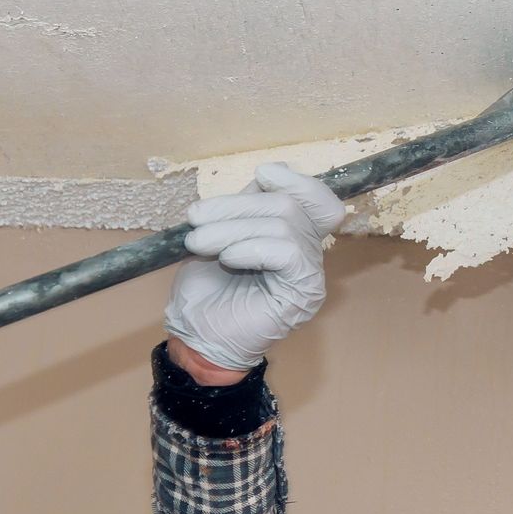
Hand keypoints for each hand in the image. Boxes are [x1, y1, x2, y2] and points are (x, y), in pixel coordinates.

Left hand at [164, 163, 345, 373]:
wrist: (196, 337)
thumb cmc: (205, 291)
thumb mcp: (219, 234)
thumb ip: (245, 207)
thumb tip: (263, 178)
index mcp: (292, 234)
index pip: (316, 198)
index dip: (295, 180)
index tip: (260, 176)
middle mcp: (308, 251)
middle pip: (290, 205)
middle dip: (238, 206)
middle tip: (196, 219)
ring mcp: (309, 272)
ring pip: (284, 225)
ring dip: (233, 229)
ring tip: (199, 244)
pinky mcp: (305, 291)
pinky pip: (290, 253)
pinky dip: (253, 248)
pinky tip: (228, 259)